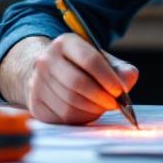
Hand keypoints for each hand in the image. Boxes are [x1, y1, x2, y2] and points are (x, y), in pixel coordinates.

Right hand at [2, 34, 138, 123]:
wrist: (50, 75)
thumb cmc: (82, 68)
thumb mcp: (102, 61)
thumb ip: (120, 70)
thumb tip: (127, 82)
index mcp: (65, 43)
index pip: (89, 60)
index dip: (107, 78)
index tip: (119, 91)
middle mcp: (46, 60)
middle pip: (78, 84)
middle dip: (101, 97)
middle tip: (114, 104)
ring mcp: (37, 83)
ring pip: (70, 104)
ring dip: (92, 110)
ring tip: (101, 107)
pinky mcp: (35, 104)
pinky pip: (63, 118)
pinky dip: (81, 118)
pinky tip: (87, 112)